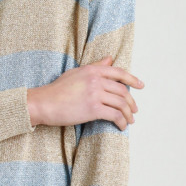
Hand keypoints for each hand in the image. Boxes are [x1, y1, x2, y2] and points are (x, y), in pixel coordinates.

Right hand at [27, 55, 143, 130]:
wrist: (44, 102)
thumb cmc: (57, 89)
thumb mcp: (77, 73)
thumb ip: (95, 67)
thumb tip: (110, 60)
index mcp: (92, 70)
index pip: (119, 72)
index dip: (132, 79)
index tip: (141, 85)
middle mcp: (96, 80)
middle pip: (122, 90)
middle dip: (131, 102)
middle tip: (134, 110)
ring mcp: (95, 94)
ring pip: (121, 103)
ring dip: (128, 114)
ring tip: (129, 120)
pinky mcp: (93, 109)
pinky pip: (114, 115)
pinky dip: (121, 122)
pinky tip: (121, 126)